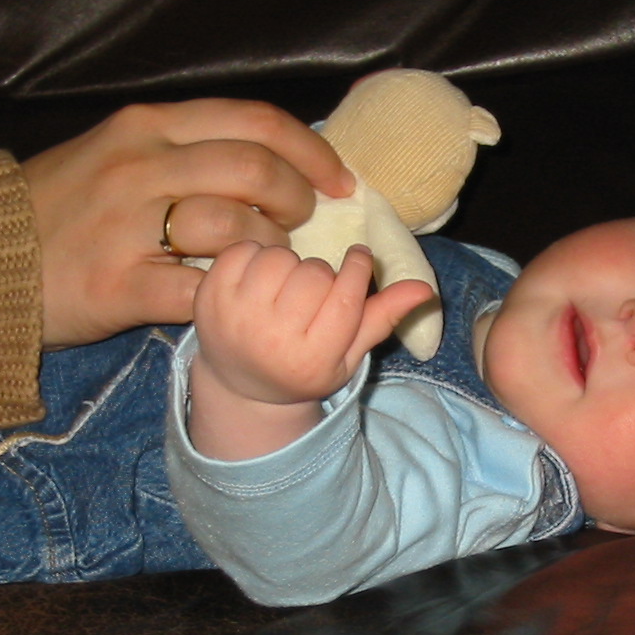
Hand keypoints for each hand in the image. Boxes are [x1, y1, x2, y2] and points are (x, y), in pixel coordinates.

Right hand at [22, 99, 355, 348]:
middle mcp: (142, 166)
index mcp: (148, 127)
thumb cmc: (55, 209)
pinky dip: (234, 295)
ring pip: (238, 226)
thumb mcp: (114, 154)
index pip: (255, 122)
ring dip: (272, 250)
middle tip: (303, 224)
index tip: (338, 180)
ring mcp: (130, 226)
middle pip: (257, 169)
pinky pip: (203, 289)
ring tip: (269, 262)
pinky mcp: (122, 285)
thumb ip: (182, 150)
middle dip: (299, 199)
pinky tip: (235, 299)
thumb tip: (267, 157)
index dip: (312, 151)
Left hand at [187, 242, 433, 459]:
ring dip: (289, 264)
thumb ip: (382, 318)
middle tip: (314, 291)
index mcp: (311, 358)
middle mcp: (271, 340)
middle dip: (321, 274)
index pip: (345, 294)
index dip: (357, 267)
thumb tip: (426, 288)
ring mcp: (235, 317)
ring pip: (280, 258)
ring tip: (285, 286)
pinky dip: (256, 256)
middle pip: (314, 274)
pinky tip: (259, 280)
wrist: (240, 383)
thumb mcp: (348, 354)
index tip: (357, 259)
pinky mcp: (208, 297)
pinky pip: (244, 251)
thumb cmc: (303, 365)